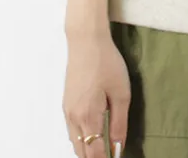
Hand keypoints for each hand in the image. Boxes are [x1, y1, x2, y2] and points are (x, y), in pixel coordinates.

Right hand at [63, 30, 130, 157]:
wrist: (85, 41)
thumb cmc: (106, 63)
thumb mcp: (121, 92)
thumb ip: (119, 123)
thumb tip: (118, 147)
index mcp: (87, 117)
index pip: (94, 153)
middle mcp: (73, 118)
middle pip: (81, 152)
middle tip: (109, 155)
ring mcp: (67, 111)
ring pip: (75, 143)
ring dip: (87, 150)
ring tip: (103, 149)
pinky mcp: (66, 104)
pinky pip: (72, 131)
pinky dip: (81, 139)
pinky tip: (93, 134)